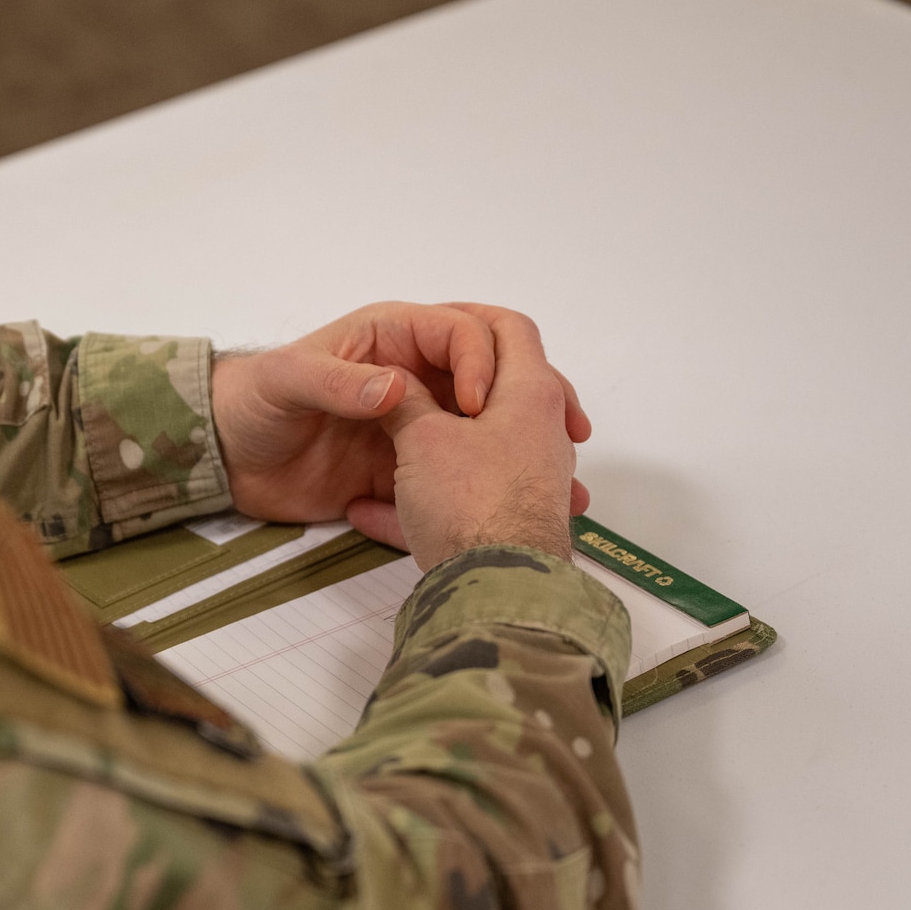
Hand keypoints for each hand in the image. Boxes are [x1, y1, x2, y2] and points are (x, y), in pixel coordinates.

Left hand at [212, 301, 587, 525]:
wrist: (226, 459)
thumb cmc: (251, 399)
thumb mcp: (288, 381)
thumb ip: (338, 383)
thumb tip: (395, 389)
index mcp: (392, 337)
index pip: (460, 333)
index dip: (481, 362)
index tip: (482, 407)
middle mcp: (413, 375)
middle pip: (490, 379)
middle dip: (531, 401)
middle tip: (566, 434)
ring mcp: (415, 424)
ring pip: (484, 432)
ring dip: (524, 453)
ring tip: (566, 485)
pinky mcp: (406, 468)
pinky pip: (456, 476)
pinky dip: (489, 492)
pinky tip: (520, 513)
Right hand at [344, 308, 585, 569]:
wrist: (496, 589)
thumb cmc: (470, 503)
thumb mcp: (422, 438)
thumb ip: (404, 401)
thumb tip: (395, 383)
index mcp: (528, 393)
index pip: (508, 327)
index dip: (467, 320)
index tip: (429, 339)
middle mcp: (540, 432)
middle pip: (494, 390)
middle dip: (443, 390)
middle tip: (404, 391)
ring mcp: (529, 479)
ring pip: (474, 446)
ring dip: (428, 447)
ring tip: (381, 454)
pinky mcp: (510, 521)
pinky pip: (462, 497)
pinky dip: (422, 497)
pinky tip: (370, 513)